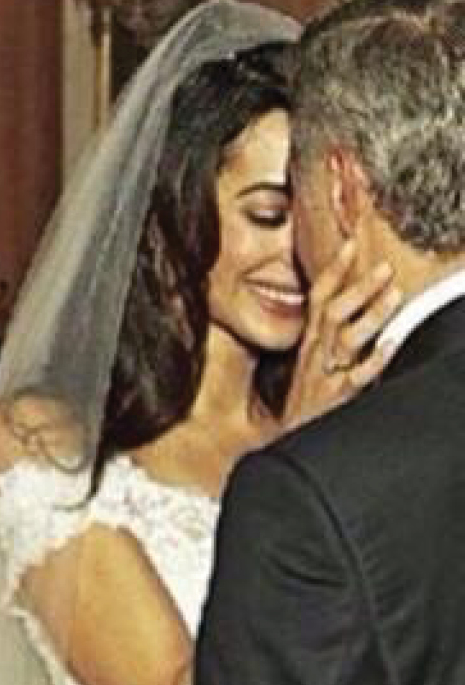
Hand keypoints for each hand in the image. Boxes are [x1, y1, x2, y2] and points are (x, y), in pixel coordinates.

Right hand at [284, 237, 400, 429]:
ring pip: (345, 339)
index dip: (334, 270)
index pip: (318, 298)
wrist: (289, 439)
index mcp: (309, 342)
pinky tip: (390, 347)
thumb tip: (355, 304)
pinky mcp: (337, 397)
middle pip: (332, 313)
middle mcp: (315, 354)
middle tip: (383, 269)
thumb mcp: (311, 361)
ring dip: (370, 316)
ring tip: (394, 297)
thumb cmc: (306, 399)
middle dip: (358, 289)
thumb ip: (330, 334)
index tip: (350, 245)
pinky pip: (357, 376)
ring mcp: (325, 374)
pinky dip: (374, 360)